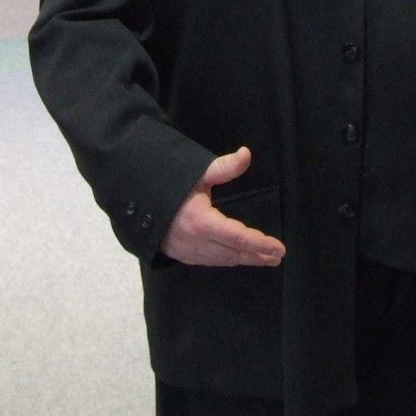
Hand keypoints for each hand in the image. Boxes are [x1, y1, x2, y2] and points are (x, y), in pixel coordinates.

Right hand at [159, 146, 285, 266]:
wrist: (135, 203)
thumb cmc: (168, 186)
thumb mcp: (196, 174)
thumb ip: (224, 167)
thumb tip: (246, 153)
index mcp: (202, 223)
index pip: (238, 238)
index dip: (261, 244)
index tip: (279, 248)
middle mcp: (198, 242)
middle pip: (234, 253)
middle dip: (257, 256)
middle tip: (277, 257)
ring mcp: (189, 252)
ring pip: (224, 259)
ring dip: (245, 260)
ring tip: (265, 259)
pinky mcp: (183, 256)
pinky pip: (212, 261)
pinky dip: (228, 260)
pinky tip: (237, 257)